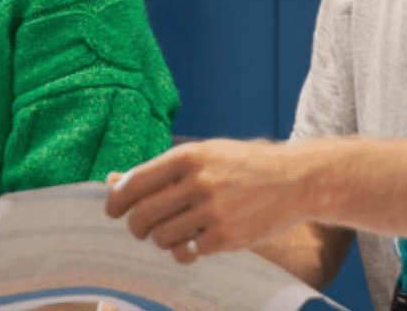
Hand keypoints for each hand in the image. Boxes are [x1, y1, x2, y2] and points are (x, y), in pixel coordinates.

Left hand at [104, 139, 310, 262]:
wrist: (294, 180)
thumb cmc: (240, 166)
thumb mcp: (202, 155)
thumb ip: (159, 170)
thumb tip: (112, 181)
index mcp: (188, 156)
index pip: (135, 182)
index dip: (117, 201)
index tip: (113, 210)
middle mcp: (198, 182)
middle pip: (143, 214)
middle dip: (135, 227)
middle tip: (139, 229)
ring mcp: (213, 211)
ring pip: (162, 237)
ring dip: (161, 240)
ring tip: (174, 233)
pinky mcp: (227, 236)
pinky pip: (189, 251)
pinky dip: (188, 250)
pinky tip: (198, 240)